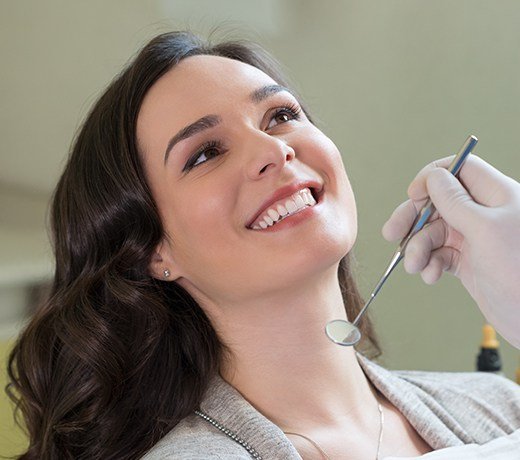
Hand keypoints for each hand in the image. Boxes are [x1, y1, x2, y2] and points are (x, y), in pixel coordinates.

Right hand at [382, 154, 519, 347]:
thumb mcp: (485, 229)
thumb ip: (455, 201)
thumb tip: (433, 177)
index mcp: (496, 195)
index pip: (458, 169)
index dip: (432, 178)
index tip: (412, 194)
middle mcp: (484, 213)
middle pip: (437, 203)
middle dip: (412, 219)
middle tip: (392, 233)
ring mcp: (475, 238)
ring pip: (433, 232)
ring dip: (418, 248)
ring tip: (415, 266)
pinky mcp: (468, 262)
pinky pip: (438, 255)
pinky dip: (429, 264)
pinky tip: (431, 275)